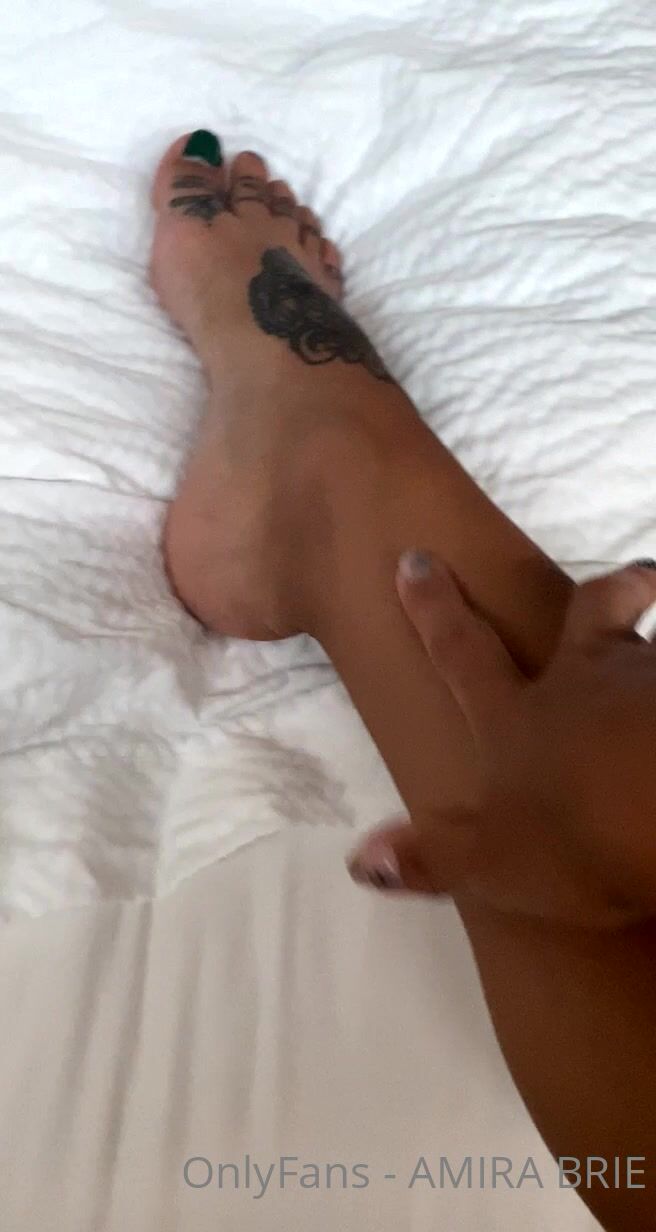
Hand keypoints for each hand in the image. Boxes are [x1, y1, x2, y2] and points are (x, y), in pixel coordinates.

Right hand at [348, 553, 655, 927]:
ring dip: (655, 649)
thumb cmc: (578, 837)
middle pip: (593, 615)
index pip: (462, 652)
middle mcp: (583, 682)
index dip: (433, 608)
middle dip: (607, 591)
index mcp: (517, 716)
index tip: (416, 560)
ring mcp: (647, 685)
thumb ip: (432, 858)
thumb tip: (361, 860)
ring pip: (651, 650)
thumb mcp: (493, 862)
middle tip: (633, 574)